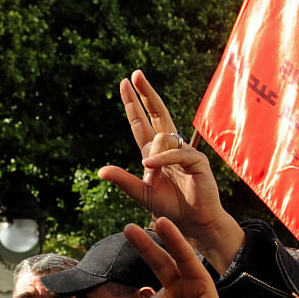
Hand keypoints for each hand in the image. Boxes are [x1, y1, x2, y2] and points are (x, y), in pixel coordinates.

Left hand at [99, 70, 243, 272]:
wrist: (192, 223)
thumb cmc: (170, 208)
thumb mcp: (141, 194)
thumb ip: (123, 180)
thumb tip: (101, 171)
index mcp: (154, 154)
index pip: (142, 123)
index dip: (133, 104)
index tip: (125, 84)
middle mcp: (170, 148)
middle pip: (158, 114)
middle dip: (146, 94)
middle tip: (136, 74)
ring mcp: (184, 152)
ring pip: (163, 136)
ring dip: (152, 156)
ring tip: (152, 178)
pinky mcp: (197, 161)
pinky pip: (176, 151)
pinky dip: (162, 159)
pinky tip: (151, 169)